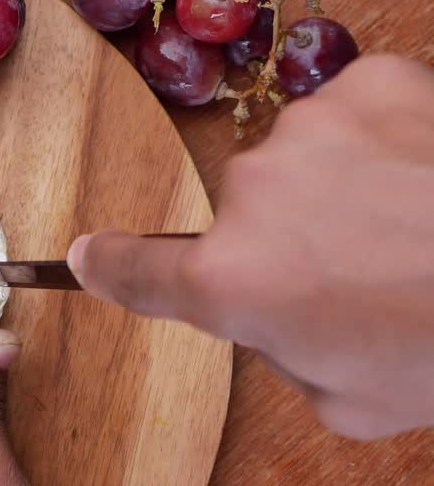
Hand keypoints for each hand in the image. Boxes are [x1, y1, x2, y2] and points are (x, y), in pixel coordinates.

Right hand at [68, 55, 433, 439]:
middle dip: (289, 246)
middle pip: (245, 221)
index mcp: (232, 282)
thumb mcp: (348, 401)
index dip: (107, 266)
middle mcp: (252, 196)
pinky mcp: (372, 84)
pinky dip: (380, 138)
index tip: (85, 256)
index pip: (136, 270)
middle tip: (364, 277)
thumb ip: (284, 354)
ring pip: (301, 164)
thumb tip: (284, 315)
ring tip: (413, 226)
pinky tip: (424, 176)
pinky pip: (352, 112)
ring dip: (339, 190)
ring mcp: (308, 131)